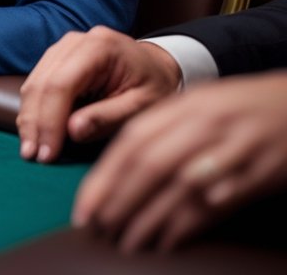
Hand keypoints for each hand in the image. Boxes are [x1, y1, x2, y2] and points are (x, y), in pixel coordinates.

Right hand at [17, 26, 180, 162]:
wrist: (157, 66)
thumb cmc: (155, 86)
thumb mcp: (143, 106)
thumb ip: (109, 117)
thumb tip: (72, 131)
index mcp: (100, 47)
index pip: (62, 84)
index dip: (49, 121)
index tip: (46, 154)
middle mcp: (75, 41)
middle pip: (42, 83)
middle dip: (34, 123)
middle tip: (32, 156)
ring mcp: (62, 47)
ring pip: (33, 83)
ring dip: (29, 118)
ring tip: (30, 150)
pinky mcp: (55, 58)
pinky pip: (36, 84)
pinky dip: (34, 110)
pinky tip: (35, 133)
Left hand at [74, 71, 286, 252]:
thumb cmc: (243, 108)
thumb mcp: (200, 105)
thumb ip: (161, 131)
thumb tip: (115, 170)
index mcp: (185, 105)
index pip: (132, 142)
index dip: (104, 177)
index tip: (84, 207)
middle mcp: (206, 123)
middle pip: (151, 164)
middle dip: (119, 200)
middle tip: (99, 227)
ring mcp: (235, 147)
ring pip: (180, 187)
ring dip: (148, 219)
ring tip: (126, 242)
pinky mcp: (261, 172)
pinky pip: (218, 202)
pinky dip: (188, 223)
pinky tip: (167, 241)